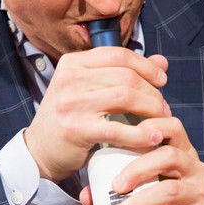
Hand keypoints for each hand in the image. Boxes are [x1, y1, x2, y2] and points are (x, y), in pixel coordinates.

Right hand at [23, 47, 170, 183]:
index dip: (146, 66)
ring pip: (126, 96)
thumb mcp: (91, 89)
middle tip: (163, 106)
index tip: (162, 80)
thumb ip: (124, 73)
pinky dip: (141, 134)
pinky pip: (118, 128)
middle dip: (152, 91)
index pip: (119, 55)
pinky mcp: (76, 129)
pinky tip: (152, 138)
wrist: (40, 150)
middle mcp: (70, 78)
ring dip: (151, 108)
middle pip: (126, 75)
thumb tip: (162, 62)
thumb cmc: (71, 118)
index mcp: (73, 63)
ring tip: (161, 119)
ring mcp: (71, 103)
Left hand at [79, 114, 203, 204]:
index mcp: (183, 154)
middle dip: (138, 169)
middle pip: (169, 156)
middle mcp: (195, 168)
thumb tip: (87, 195)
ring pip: (171, 189)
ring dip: (140, 202)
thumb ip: (122, 188)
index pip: (172, 127)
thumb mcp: (150, 191)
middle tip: (115, 187)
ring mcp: (202, 192)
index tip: (126, 135)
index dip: (151, 126)